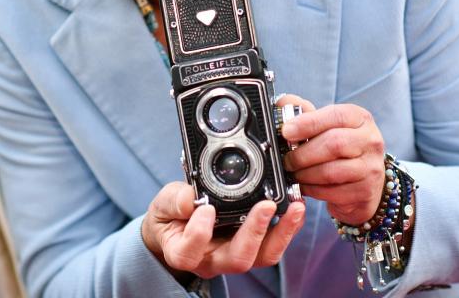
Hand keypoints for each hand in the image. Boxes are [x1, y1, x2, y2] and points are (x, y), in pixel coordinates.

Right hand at [140, 181, 304, 278]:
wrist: (178, 227)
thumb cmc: (170, 217)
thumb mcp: (163, 204)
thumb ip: (174, 201)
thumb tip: (191, 198)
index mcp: (183, 252)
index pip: (189, 253)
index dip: (199, 234)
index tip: (206, 208)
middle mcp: (213, 260)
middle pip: (238, 259)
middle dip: (255, 232)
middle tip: (266, 205)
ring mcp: (235, 255)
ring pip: (263, 256)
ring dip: (282, 232)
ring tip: (294, 207)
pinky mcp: (253, 247)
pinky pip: (274, 245)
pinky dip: (288, 226)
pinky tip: (295, 206)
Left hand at [280, 99, 385, 225]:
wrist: (364, 180)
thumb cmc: (340, 147)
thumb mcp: (326, 124)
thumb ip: (304, 111)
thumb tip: (283, 105)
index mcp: (360, 118)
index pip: (336, 115)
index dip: (308, 123)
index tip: (286, 131)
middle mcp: (371, 141)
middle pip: (333, 144)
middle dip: (302, 153)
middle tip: (286, 159)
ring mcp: (371, 168)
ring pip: (331, 171)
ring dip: (304, 174)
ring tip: (293, 173)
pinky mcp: (365, 191)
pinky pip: (332, 192)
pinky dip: (312, 190)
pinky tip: (304, 186)